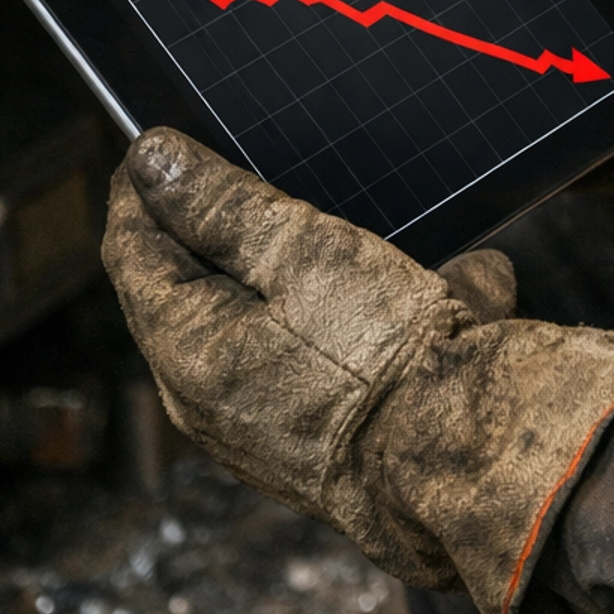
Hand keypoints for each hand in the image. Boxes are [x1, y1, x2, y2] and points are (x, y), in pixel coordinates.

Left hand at [103, 130, 613, 613]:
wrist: (479, 466)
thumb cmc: (385, 358)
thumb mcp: (302, 252)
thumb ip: (223, 205)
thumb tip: (151, 160)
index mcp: (188, 352)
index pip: (133, 255)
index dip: (141, 192)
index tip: (154, 147)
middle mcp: (216, 403)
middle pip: (197, 293)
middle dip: (223, 232)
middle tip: (240, 173)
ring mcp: (273, 432)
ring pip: (280, 325)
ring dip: (316, 271)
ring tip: (362, 227)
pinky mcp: (335, 447)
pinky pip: (340, 360)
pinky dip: (376, 317)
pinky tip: (458, 283)